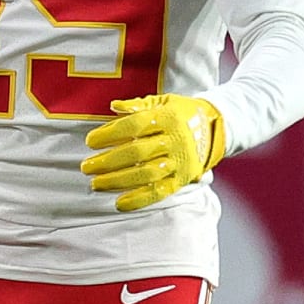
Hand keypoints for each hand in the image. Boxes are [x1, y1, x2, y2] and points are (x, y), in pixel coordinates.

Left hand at [80, 94, 224, 211]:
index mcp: (168, 117)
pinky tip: (119, 203)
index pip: (133, 126)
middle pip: (136, 152)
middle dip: (108, 161)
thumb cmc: (182, 112)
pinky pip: (160, 191)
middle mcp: (175, 140)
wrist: (218, 126)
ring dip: (118, 181)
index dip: (109, 134)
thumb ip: (138, 104)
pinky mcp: (184, 178)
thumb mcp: (163, 100)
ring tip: (96, 183)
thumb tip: (113, 106)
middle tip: (86, 167)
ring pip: (145, 174)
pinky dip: (139, 199)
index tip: (89, 142)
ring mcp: (181, 161)